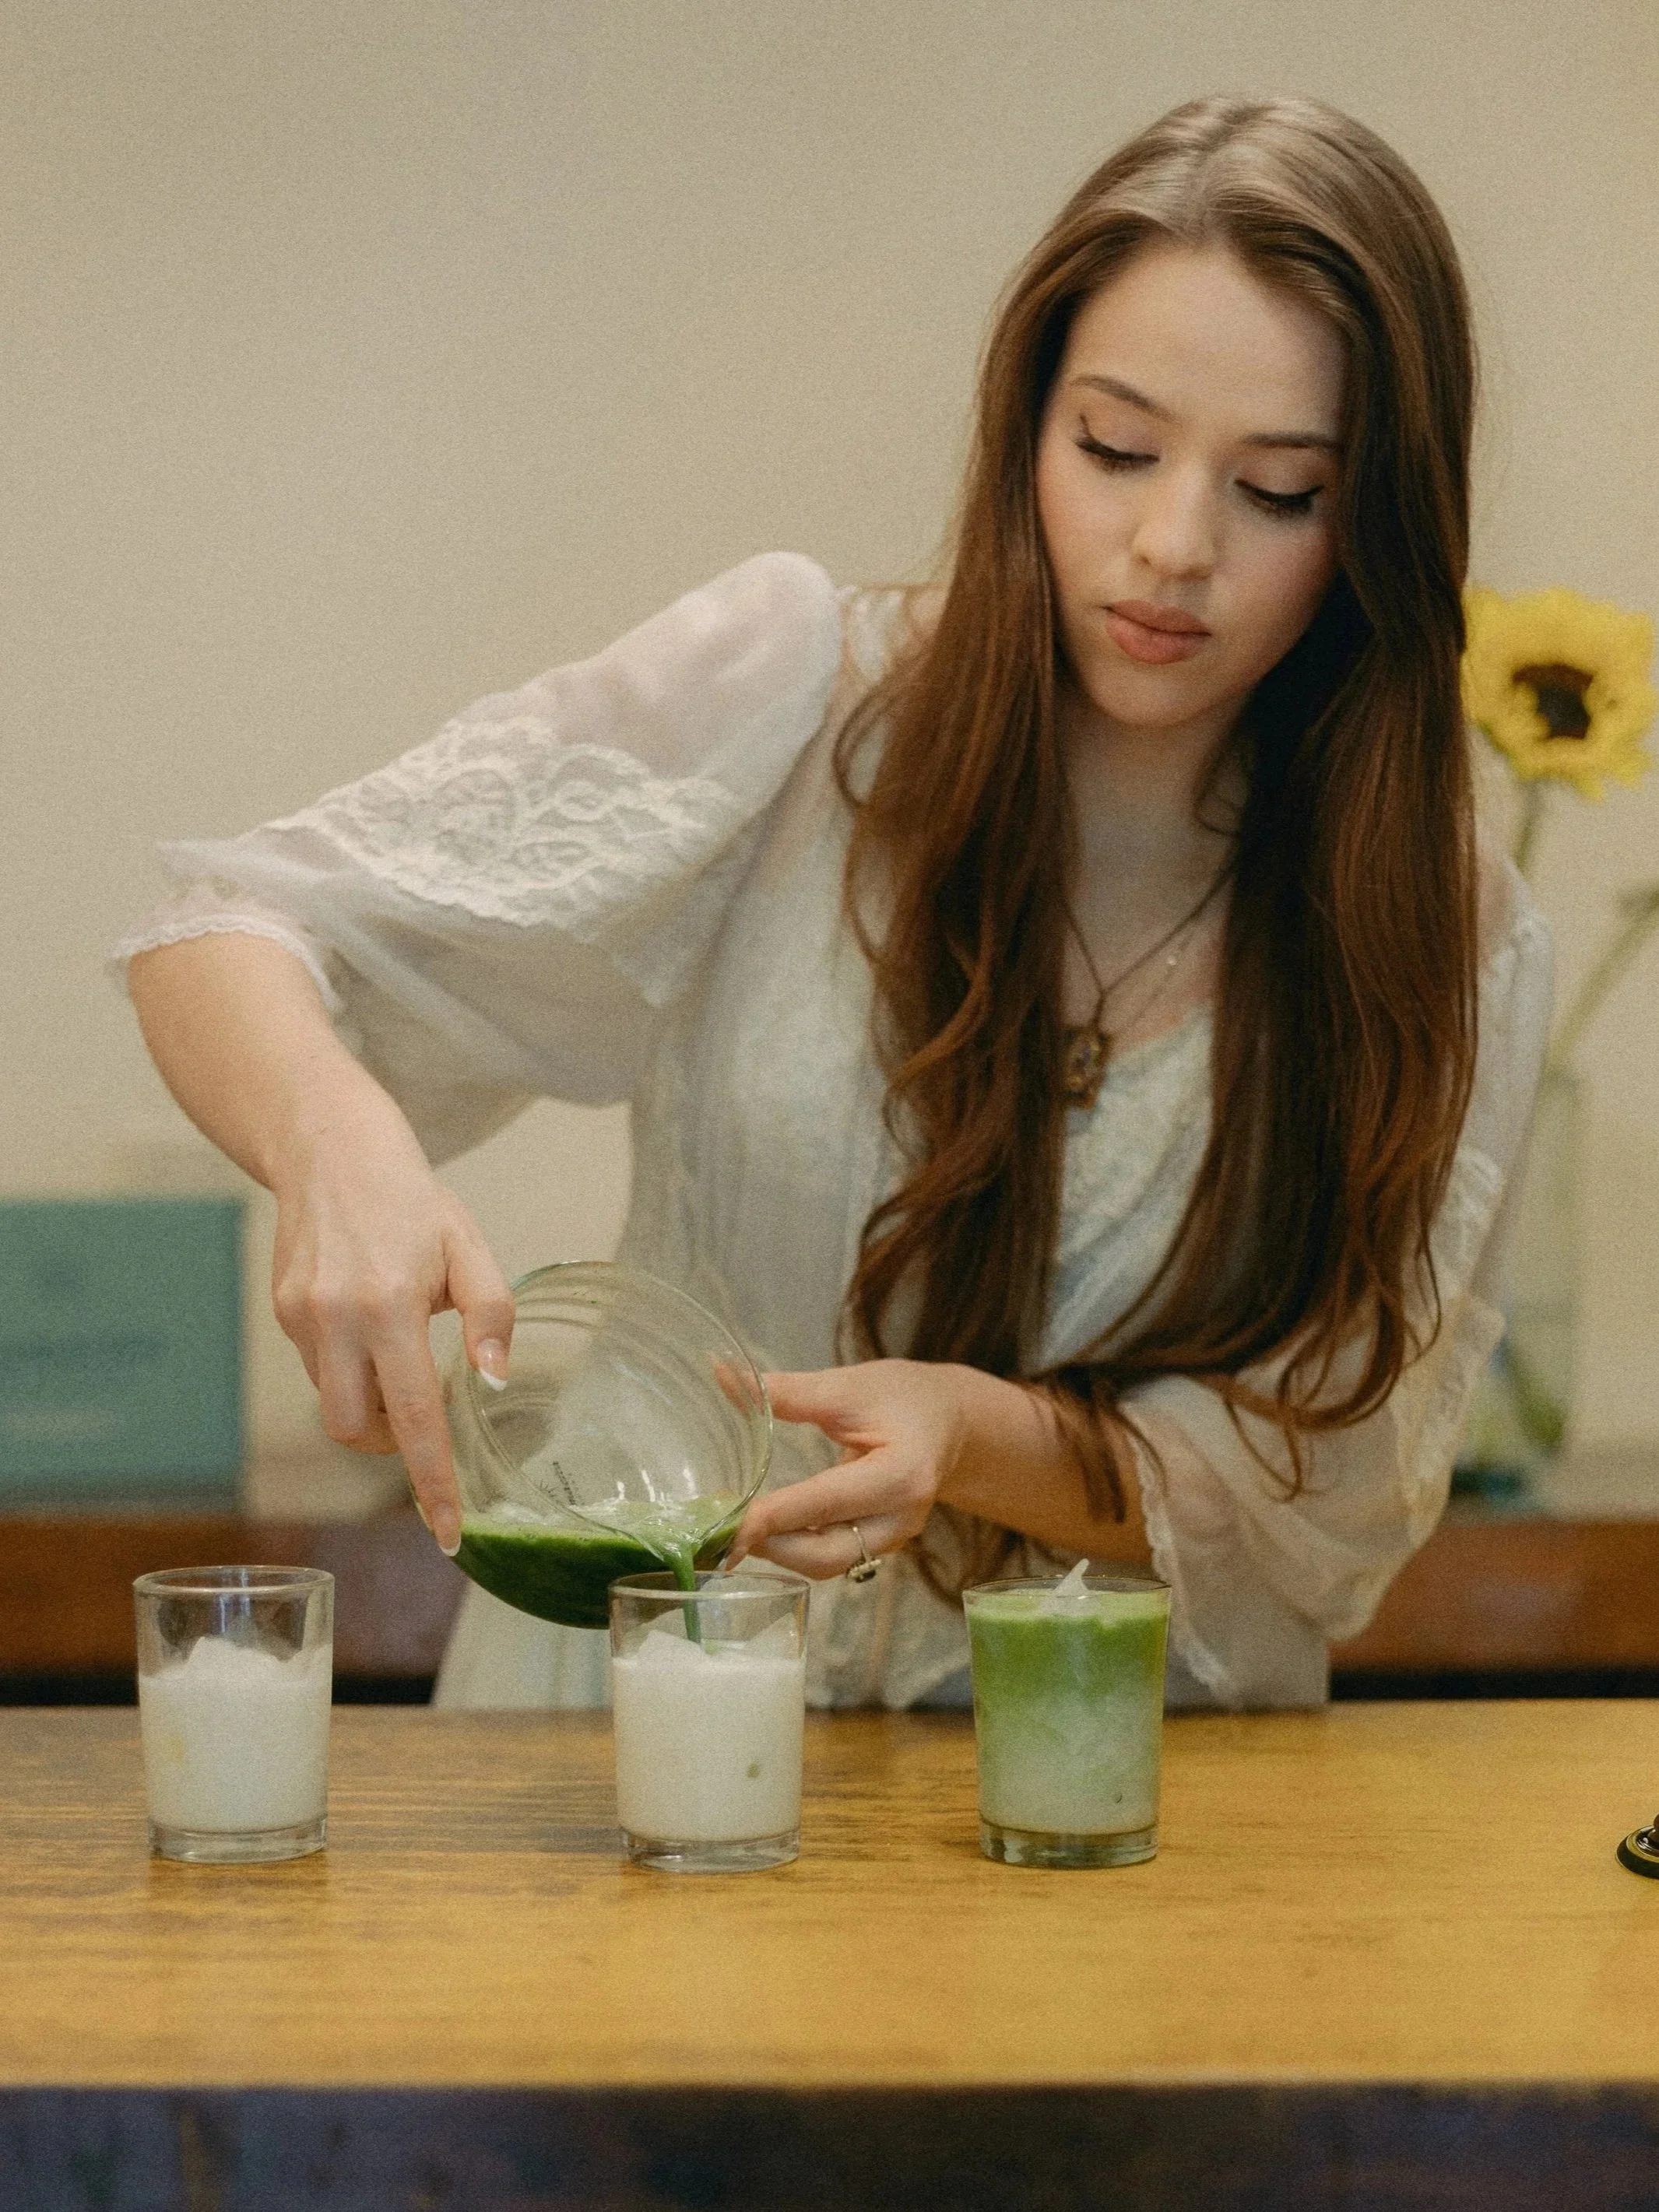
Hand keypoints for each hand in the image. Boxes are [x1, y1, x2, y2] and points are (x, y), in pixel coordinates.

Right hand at [269, 1096, 513, 1553]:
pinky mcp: (281, 1310)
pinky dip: (347, 1367)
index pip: (413, 1417)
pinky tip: (367, 1322)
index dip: (431, 1481)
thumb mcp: (470, 1248)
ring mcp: (300, 1316)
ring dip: (369, 1401)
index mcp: (390, 1307)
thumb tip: (492, 1380)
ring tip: (396, 1351)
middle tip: (421, 1412)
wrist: (330, 1148)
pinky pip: (317, 1367)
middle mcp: (335, 1318)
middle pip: (354, 1429)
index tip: (447, 1532)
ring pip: (331, 1402)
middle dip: (390, 1442)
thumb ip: (491, 1317)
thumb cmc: (412, 1199)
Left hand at [727, 1359, 972, 1579]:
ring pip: (826, 1564)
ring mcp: (893, 1537)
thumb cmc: (902, 1396)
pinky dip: (792, 1547)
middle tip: (719, 1529)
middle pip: (825, 1554)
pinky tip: (761, 1528)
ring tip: (732, 1527)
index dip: (772, 1517)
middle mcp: (901, 1518)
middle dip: (769, 1546)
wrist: (949, 1420)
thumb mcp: (846, 1386)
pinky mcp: (879, 1543)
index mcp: (902, 1475)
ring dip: (776, 1551)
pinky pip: (831, 1556)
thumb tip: (721, 1373)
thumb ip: (785, 1390)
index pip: (824, 1503)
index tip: (726, 1521)